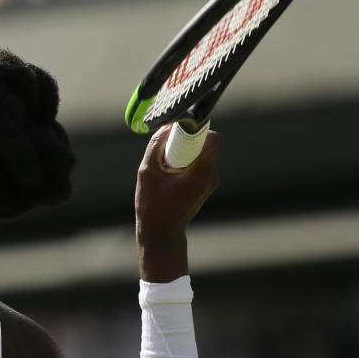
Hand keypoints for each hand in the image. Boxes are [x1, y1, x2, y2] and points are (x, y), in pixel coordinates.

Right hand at [134, 124, 220, 281]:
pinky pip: (197, 162)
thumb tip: (167, 126)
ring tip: (164, 172)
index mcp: (201, 174)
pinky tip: (168, 178)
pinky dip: (183, 162)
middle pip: (203, 143)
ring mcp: (211, 180)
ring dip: (182, 154)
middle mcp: (211, 176)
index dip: (195, 129)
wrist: (162, 231)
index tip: (177, 131)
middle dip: (183, 143)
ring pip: (199, 152)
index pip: (211, 138)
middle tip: (164, 157)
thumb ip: (156, 146)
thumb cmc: (153, 205)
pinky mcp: (206, 183)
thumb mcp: (147, 171)